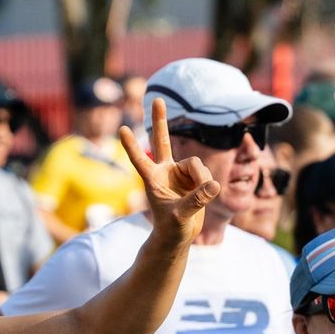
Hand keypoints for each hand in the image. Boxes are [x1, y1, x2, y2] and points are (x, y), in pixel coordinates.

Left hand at [127, 98, 219, 242]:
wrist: (178, 235)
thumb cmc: (172, 228)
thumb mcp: (181, 217)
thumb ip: (197, 200)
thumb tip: (213, 185)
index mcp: (152, 180)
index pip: (140, 159)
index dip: (131, 146)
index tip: (120, 129)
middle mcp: (164, 171)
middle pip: (161, 140)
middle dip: (160, 120)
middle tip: (156, 98)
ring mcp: (178, 172)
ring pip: (197, 164)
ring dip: (202, 179)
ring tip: (199, 198)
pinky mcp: (193, 178)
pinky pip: (206, 173)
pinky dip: (208, 185)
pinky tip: (205, 195)